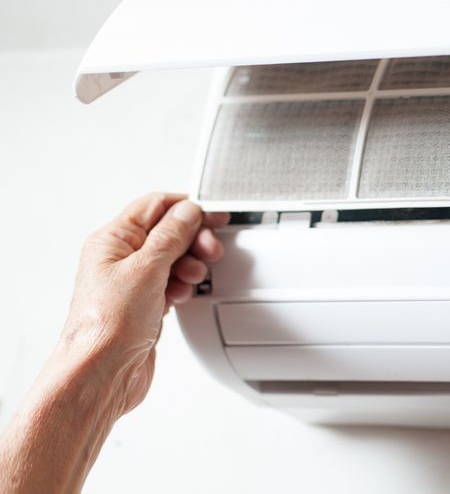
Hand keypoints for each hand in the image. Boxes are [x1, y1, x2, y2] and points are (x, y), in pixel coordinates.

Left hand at [1, 194, 227, 493]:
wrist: (101, 376)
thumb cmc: (106, 327)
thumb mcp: (146, 269)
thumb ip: (172, 235)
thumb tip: (188, 211)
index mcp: (111, 241)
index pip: (155, 206)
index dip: (187, 207)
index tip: (214, 215)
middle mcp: (119, 259)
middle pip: (168, 232)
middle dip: (193, 238)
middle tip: (210, 249)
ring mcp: (132, 283)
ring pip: (173, 258)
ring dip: (190, 264)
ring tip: (193, 276)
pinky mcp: (144, 305)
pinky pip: (172, 282)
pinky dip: (183, 285)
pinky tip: (182, 294)